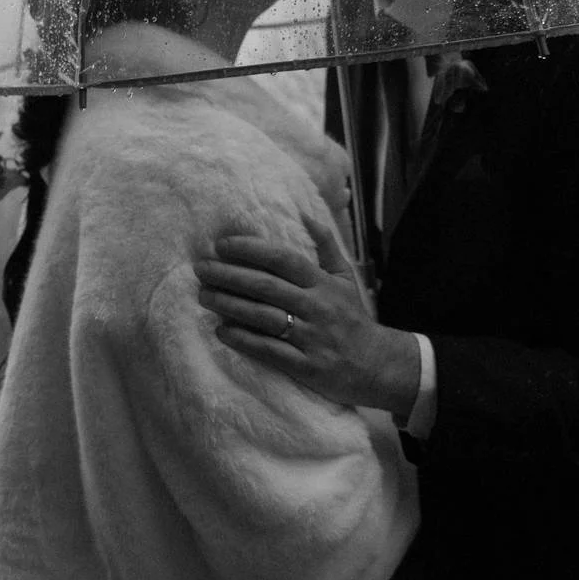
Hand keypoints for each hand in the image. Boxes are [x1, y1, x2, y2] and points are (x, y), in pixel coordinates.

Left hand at [195, 217, 421, 417]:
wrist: (377, 365)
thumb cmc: (354, 319)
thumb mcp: (346, 279)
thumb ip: (326, 246)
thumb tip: (307, 214)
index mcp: (323, 283)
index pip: (283, 259)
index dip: (251, 249)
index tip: (222, 245)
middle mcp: (316, 307)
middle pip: (266, 286)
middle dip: (229, 275)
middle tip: (201, 269)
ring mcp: (311, 337)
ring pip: (263, 316)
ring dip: (229, 305)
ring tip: (204, 296)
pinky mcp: (306, 365)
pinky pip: (269, 350)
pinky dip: (243, 339)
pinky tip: (222, 330)